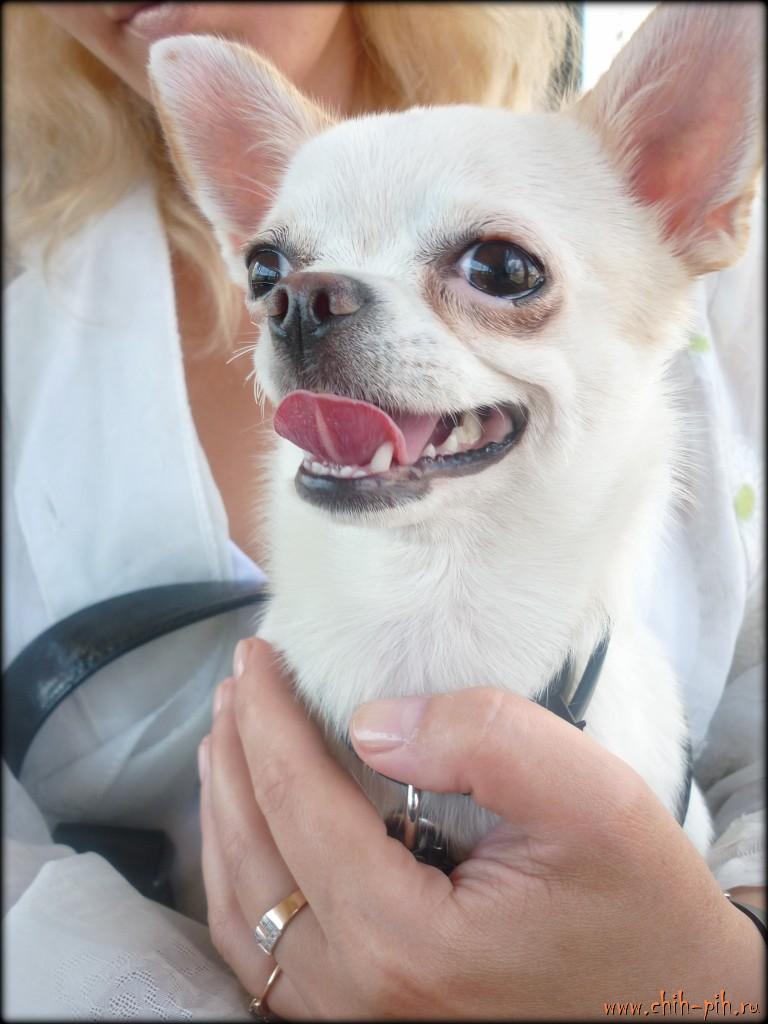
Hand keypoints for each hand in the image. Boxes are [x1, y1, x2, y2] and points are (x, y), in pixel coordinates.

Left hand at [199, 639, 763, 1019]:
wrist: (675, 1003)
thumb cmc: (639, 904)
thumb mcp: (591, 798)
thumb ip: (484, 741)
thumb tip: (370, 721)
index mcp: (408, 940)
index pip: (299, 807)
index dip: (269, 720)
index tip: (258, 655)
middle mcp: (362, 996)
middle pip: (256, 859)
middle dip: (236, 757)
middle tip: (237, 684)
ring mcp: (357, 1021)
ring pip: (244, 915)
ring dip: (226, 816)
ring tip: (227, 741)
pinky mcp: (368, 1019)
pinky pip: (267, 956)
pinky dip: (244, 880)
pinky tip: (250, 830)